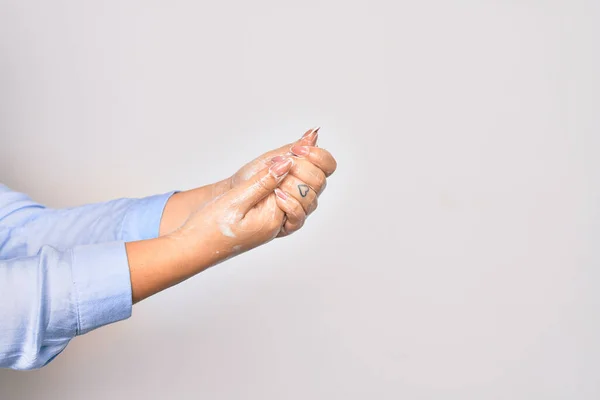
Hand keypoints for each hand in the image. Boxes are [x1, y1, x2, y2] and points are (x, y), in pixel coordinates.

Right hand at [173, 156, 293, 259]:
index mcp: (274, 220)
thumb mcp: (235, 200)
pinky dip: (290, 184)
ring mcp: (275, 224)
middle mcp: (279, 224)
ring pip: (302, 197)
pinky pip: (289, 201)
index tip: (289, 151)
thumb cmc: (208, 228)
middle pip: (307, 193)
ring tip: (291, 158)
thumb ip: (263, 182)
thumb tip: (286, 163)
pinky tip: (282, 171)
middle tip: (296, 150)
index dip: (297, 165)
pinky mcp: (268, 221)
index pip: (300, 187)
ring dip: (299, 176)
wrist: (193, 248)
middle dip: (304, 170)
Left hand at [231, 127, 336, 236]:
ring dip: (290, 185)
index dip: (317, 156)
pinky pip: (299, 214)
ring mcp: (303, 207)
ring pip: (310, 197)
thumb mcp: (272, 158)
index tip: (297, 151)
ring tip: (274, 181)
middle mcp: (309, 191)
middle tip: (279, 164)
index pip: (328, 164)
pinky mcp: (292, 223)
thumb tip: (313, 133)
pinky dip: (288, 203)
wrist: (235, 193)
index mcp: (309, 173)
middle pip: (320, 179)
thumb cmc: (252, 176)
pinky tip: (276, 196)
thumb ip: (295, 148)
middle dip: (299, 169)